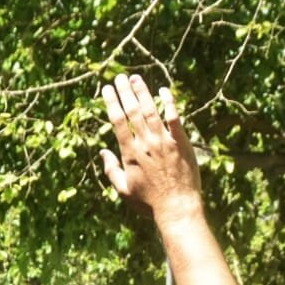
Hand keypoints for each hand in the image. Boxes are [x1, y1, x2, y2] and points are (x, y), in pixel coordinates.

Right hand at [100, 74, 203, 227]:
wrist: (177, 207)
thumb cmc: (149, 203)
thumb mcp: (123, 190)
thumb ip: (111, 170)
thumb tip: (102, 152)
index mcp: (131, 154)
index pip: (118, 122)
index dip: (112, 103)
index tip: (107, 89)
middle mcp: (146, 143)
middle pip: (133, 112)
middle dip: (125, 92)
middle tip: (119, 77)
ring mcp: (165, 141)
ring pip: (151, 111)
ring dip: (143, 93)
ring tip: (135, 79)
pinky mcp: (181, 143)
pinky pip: (175, 118)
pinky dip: (169, 103)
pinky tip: (164, 91)